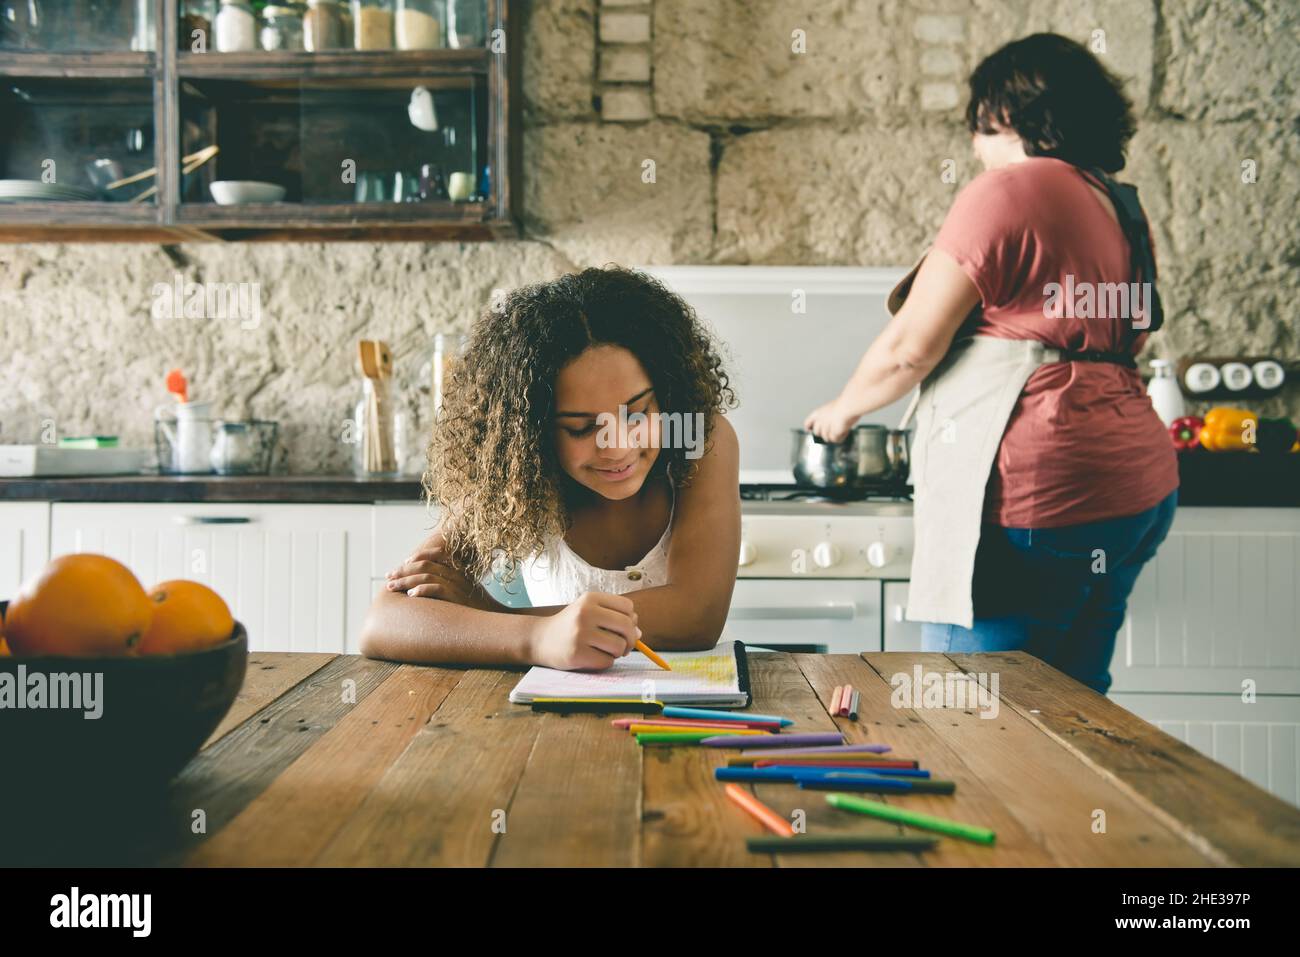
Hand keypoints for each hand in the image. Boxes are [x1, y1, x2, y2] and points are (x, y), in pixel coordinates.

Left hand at [385, 542, 499, 612]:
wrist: (498, 621)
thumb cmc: (480, 610)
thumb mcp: (467, 592)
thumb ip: (453, 585)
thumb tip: (431, 587)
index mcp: (458, 571)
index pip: (434, 557)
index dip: (416, 558)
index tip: (402, 563)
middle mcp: (456, 575)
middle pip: (425, 565)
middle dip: (403, 570)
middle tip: (388, 576)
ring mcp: (457, 586)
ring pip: (425, 576)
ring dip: (405, 581)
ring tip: (391, 587)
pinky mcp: (457, 597)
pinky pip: (436, 589)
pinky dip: (421, 590)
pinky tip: (410, 595)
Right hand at [531, 592, 640, 670]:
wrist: (540, 639)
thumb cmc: (571, 625)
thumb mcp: (589, 611)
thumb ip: (614, 618)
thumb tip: (639, 633)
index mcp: (590, 598)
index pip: (628, 607)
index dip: (630, 620)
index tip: (622, 628)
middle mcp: (585, 613)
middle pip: (627, 626)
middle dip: (631, 639)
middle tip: (624, 645)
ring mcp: (580, 634)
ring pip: (619, 646)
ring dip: (618, 652)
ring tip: (606, 650)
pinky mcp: (577, 654)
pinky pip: (607, 661)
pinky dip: (605, 661)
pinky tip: (593, 657)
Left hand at [804, 396, 859, 442]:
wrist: (848, 406)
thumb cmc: (844, 405)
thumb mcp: (833, 410)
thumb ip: (828, 418)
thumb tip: (831, 429)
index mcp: (817, 413)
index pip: (807, 422)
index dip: (808, 427)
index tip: (809, 430)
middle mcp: (819, 421)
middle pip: (817, 433)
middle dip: (825, 433)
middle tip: (834, 428)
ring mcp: (825, 428)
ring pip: (826, 438)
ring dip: (835, 434)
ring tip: (843, 426)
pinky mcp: (832, 434)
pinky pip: (835, 440)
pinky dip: (841, 436)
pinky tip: (846, 430)